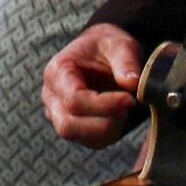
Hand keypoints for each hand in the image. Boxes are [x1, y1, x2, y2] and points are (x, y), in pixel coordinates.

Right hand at [42, 24, 143, 147]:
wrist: (102, 53)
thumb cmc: (106, 47)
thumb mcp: (118, 44)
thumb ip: (126, 61)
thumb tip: (133, 83)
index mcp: (57, 72)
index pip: (74, 100)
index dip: (104, 105)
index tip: (130, 99)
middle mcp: (52, 97)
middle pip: (68, 126)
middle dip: (105, 122)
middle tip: (128, 105)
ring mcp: (59, 114)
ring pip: (81, 137)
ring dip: (109, 129)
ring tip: (125, 107)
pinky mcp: (74, 127)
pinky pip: (91, 141)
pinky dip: (110, 133)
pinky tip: (120, 114)